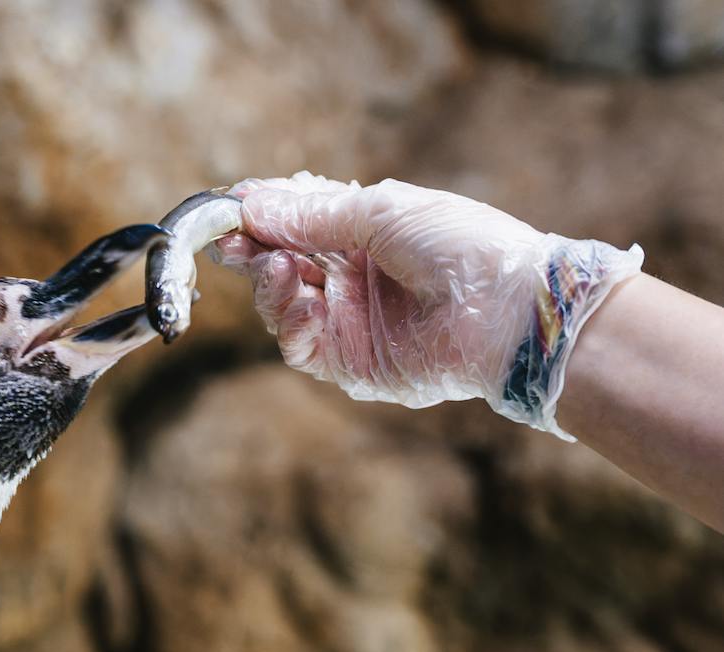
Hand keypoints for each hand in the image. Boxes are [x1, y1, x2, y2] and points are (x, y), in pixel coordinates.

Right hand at [212, 172, 641, 439]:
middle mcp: (350, 276)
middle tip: (228, 236)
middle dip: (251, 248)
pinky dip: (289, 322)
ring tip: (275, 265)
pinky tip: (300, 299)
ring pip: (279, 305)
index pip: (296, 221)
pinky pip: (298, 346)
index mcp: (364, 233)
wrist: (508, 312)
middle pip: (277, 262)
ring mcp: (347, 321)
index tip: (229, 204)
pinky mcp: (348, 363)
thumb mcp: (382, 214)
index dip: (261, 213)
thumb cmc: (462, 248)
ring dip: (267, 283)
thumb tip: (250, 205)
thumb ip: (312, 213)